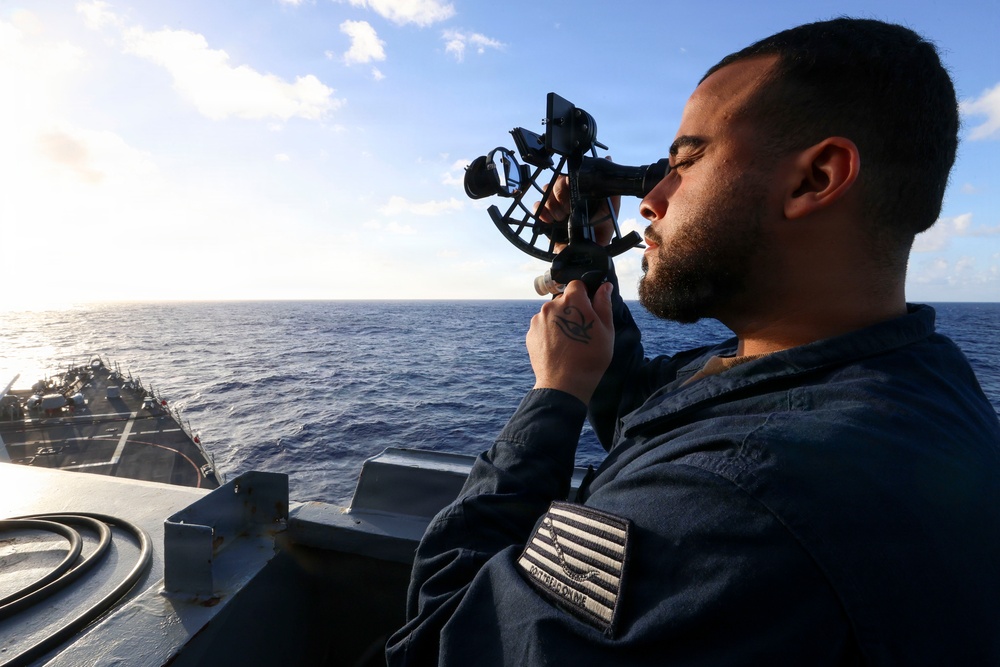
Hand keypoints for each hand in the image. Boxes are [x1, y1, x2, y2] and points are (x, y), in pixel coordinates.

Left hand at [526, 280, 614, 404]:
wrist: (565, 383)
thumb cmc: (590, 357)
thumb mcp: (606, 330)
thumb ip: (603, 304)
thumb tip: (605, 286)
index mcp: (571, 301)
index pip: (577, 284)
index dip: (585, 294)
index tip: (589, 308)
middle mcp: (551, 306)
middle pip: (563, 299)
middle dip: (572, 309)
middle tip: (582, 330)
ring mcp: (538, 320)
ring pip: (552, 313)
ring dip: (560, 320)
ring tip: (569, 341)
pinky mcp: (530, 333)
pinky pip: (542, 326)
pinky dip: (550, 332)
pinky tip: (559, 347)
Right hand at [535, 161, 621, 250]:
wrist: (590, 252)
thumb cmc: (601, 230)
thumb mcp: (610, 209)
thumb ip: (610, 188)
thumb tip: (609, 159)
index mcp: (579, 193)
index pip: (567, 178)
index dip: (567, 182)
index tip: (571, 189)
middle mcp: (566, 198)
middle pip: (553, 185)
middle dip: (559, 196)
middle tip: (567, 208)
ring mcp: (555, 208)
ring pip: (545, 195)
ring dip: (551, 205)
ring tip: (560, 217)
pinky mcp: (547, 220)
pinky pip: (537, 209)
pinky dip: (540, 211)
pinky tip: (549, 219)